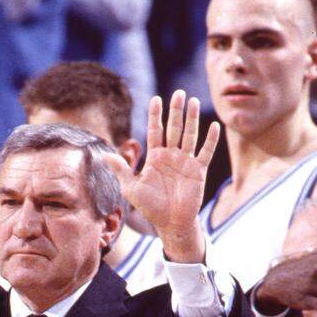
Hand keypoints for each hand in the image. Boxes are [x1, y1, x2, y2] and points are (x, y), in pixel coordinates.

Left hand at [105, 91, 219, 262]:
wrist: (171, 223)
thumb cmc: (151, 207)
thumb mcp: (131, 188)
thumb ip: (121, 170)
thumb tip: (103, 156)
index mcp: (155, 157)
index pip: (156, 131)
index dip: (155, 115)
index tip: (155, 98)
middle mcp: (171, 156)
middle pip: (174, 128)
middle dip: (175, 111)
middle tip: (178, 93)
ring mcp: (186, 161)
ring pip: (190, 135)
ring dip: (192, 119)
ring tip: (193, 101)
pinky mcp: (198, 171)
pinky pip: (205, 152)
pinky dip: (210, 140)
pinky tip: (213, 126)